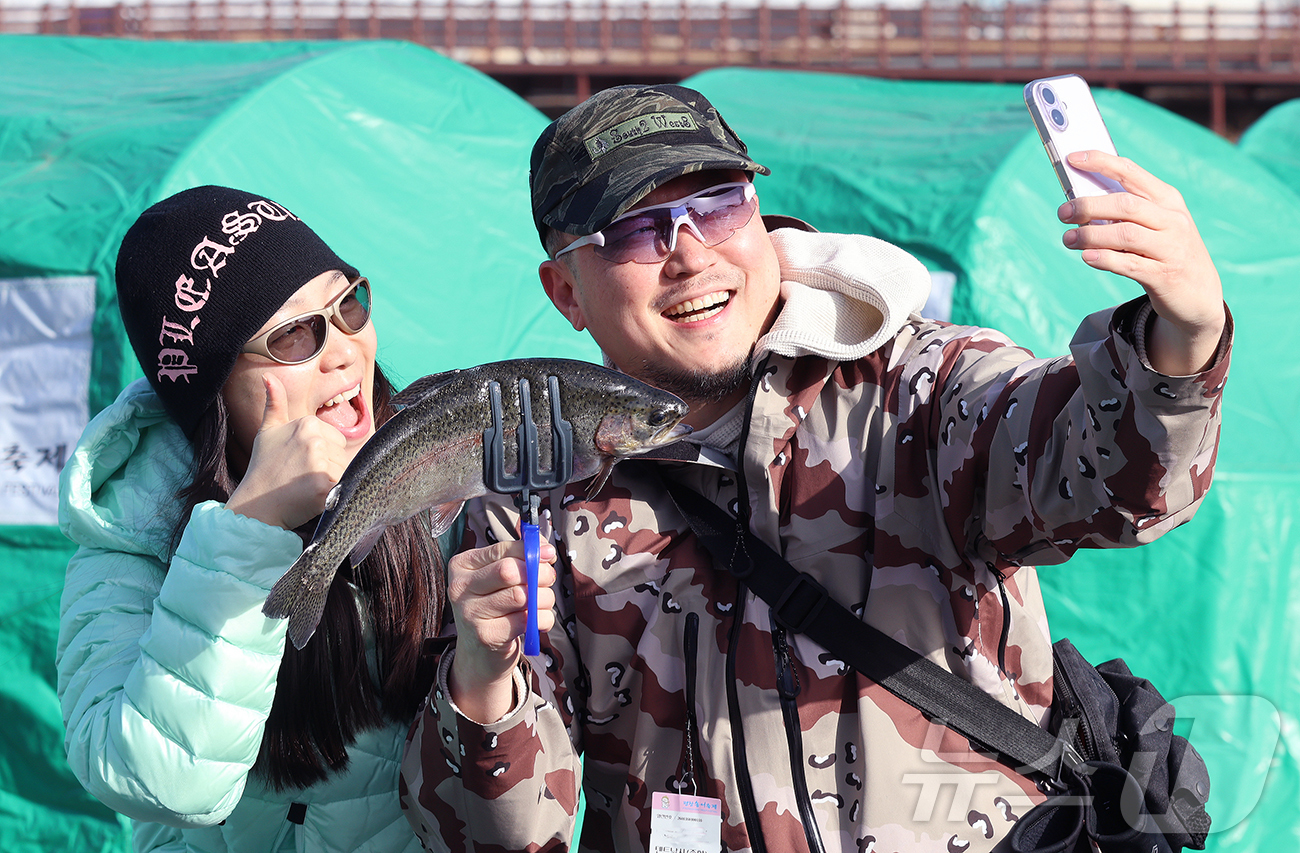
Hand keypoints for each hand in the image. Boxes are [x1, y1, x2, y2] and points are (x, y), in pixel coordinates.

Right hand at [226, 374, 349, 529]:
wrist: (256, 505)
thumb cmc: (263, 468)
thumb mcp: (267, 431)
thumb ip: (274, 403)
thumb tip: (268, 376)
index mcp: (307, 423)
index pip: (336, 440)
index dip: (324, 455)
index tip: (301, 464)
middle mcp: (315, 439)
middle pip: (343, 455)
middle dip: (329, 468)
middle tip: (303, 478)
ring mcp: (319, 462)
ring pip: (345, 471)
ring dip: (332, 482)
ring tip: (307, 488)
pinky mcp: (325, 485)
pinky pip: (345, 487)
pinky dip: (335, 495)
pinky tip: (315, 498)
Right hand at [446, 536, 557, 723]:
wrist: (479, 653)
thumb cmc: (494, 607)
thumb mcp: (498, 578)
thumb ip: (520, 557)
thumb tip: (545, 548)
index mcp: (462, 566)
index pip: (502, 550)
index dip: (531, 550)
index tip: (549, 554)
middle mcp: (460, 588)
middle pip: (510, 571)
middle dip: (539, 574)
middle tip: (547, 580)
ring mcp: (470, 613)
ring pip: (522, 596)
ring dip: (544, 598)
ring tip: (542, 602)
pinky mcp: (486, 636)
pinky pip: (528, 620)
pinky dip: (543, 619)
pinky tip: (538, 620)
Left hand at [1058, 150, 1225, 374]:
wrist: (1200, 294)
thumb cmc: (1167, 251)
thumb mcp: (1156, 225)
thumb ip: (1125, 213)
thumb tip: (1079, 203)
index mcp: (1168, 200)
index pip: (1131, 172)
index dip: (1100, 163)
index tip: (1071, 158)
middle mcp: (1172, 220)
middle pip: (1125, 204)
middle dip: (1088, 205)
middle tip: (1063, 212)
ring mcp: (1171, 248)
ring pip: (1126, 235)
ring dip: (1090, 235)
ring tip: (1068, 239)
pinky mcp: (1165, 276)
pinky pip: (1130, 265)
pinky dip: (1105, 259)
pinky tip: (1086, 257)